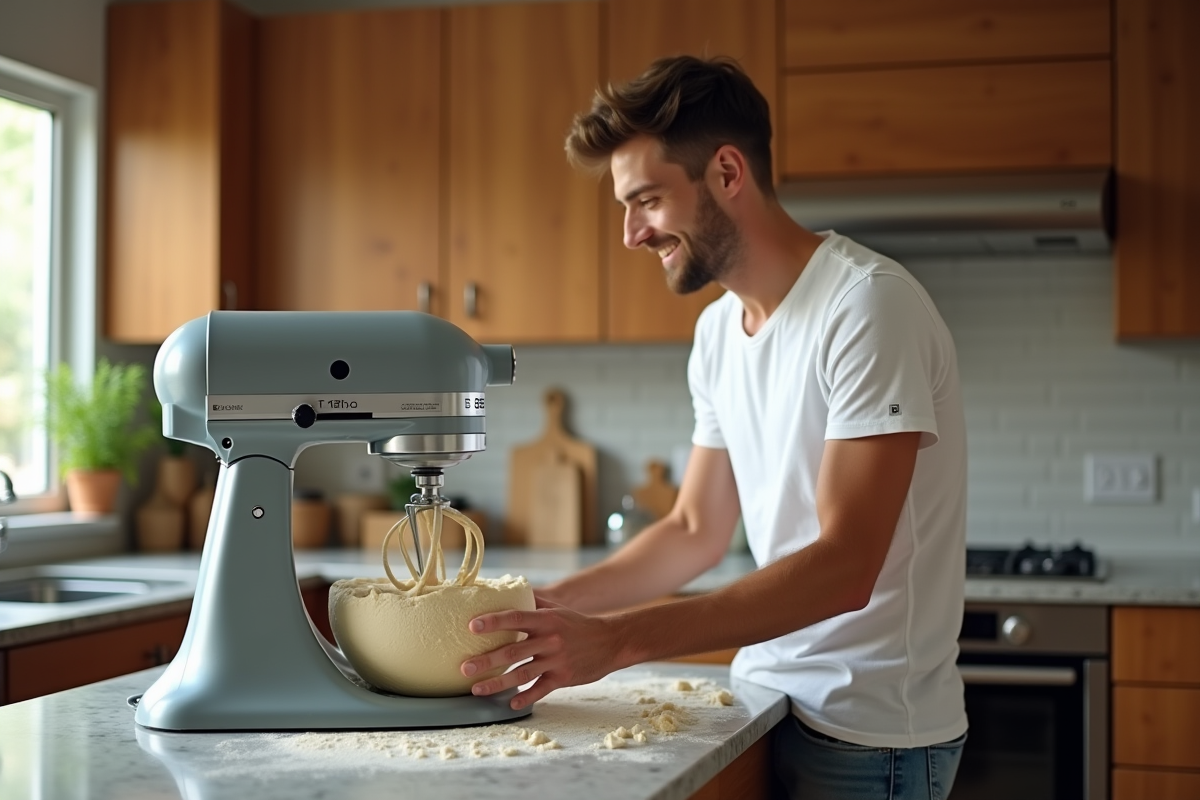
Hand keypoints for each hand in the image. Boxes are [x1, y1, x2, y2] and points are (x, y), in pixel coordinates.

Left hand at [460, 596, 622, 709]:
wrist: (611, 642)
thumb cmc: (578, 624)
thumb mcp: (558, 609)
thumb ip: (535, 600)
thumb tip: (511, 588)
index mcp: (546, 620)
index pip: (516, 617)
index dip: (493, 621)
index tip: (472, 625)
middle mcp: (550, 640)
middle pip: (513, 651)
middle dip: (486, 660)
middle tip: (464, 667)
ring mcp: (556, 660)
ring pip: (522, 674)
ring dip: (497, 683)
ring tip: (476, 689)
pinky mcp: (563, 678)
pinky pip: (540, 690)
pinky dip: (525, 697)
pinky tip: (509, 703)